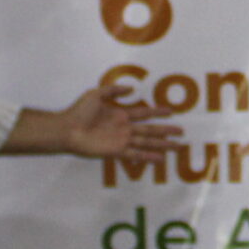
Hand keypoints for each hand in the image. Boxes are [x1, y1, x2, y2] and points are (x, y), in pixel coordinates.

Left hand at [53, 88, 180, 159]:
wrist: (67, 129)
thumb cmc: (79, 112)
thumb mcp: (95, 94)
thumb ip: (114, 90)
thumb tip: (132, 88)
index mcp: (120, 114)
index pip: (144, 113)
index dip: (158, 112)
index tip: (171, 111)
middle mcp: (124, 128)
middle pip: (150, 129)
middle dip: (166, 131)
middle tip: (181, 132)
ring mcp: (122, 140)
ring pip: (147, 142)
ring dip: (163, 145)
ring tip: (177, 147)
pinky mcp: (116, 151)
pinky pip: (136, 154)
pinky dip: (148, 157)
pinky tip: (160, 160)